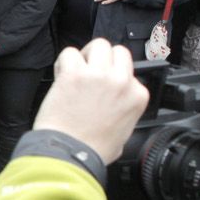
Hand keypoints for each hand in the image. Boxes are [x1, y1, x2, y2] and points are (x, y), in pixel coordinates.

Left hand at [32, 39, 148, 164]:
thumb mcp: (124, 134)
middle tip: (89, 72)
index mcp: (137, 96)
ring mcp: (98, 75)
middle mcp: (121, 82)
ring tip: (76, 70)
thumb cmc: (92, 150)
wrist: (69, 154)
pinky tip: (62, 75)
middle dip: (103, 59)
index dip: (113, 77)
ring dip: (86, 55)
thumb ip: (125, 115)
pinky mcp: (74, 74)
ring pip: (99, 45)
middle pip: (118, 51)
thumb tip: (115, 111)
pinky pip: (70, 52)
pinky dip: (63, 62)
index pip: (130, 72)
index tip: (101, 86)